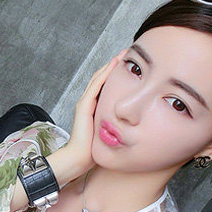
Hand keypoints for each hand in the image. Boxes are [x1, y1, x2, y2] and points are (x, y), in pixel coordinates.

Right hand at [58, 51, 125, 177]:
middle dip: (113, 65)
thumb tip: (133, 124)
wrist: (79, 158)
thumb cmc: (93, 150)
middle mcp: (88, 101)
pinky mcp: (84, 106)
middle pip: (102, 78)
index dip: (115, 73)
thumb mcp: (108, 132)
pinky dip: (105, 74)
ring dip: (110, 65)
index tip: (128, 64)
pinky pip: (96, 86)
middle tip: (126, 53)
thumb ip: (115, 125)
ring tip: (122, 54)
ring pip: (98, 78)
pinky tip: (113, 65)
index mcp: (94, 107)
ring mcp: (84, 102)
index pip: (105, 85)